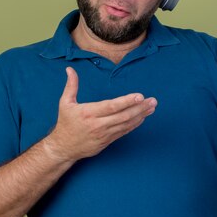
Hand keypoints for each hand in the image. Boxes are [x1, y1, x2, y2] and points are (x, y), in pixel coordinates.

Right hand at [43, 67, 157, 161]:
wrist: (64, 147)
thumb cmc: (66, 123)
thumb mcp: (65, 103)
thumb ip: (71, 85)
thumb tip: (70, 69)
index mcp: (89, 112)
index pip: (111, 106)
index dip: (127, 101)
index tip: (140, 96)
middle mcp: (98, 124)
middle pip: (123, 116)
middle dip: (140, 108)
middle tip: (153, 101)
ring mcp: (104, 134)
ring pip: (126, 124)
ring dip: (141, 115)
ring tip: (152, 107)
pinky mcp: (108, 141)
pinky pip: (124, 131)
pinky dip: (135, 124)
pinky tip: (142, 117)